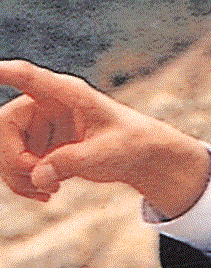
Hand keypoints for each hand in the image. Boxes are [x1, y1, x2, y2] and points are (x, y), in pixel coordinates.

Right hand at [0, 60, 210, 216]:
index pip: (30, 77)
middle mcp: (46, 105)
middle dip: (14, 158)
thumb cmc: (130, 144)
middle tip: (40, 177)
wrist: (140, 156)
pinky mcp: (38, 145)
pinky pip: (13, 165)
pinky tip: (45, 193)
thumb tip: (38, 176)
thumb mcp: (107, 152)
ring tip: (48, 190)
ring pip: (4, 149)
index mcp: (69, 94)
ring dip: (17, 176)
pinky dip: (22, 183)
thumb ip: (72, 161)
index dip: (8, 74)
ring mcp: (39, 125)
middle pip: (5, 124)